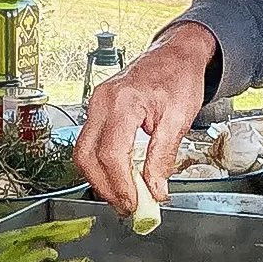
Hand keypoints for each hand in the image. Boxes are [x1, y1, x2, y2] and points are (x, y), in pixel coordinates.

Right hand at [74, 21, 216, 214]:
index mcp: (123, 101)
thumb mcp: (178, 119)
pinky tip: (120, 177)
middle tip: (127, 207)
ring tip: (125, 196)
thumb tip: (155, 191)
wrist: (175, 54)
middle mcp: (101, 102)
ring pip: (83, 152)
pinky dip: (102, 164)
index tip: (135, 204)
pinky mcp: (98, 110)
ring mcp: (96, 104)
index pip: (111, 153)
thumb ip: (162, 157)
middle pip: (86, 155)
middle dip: (104, 187)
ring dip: (100, 179)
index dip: (121, 185)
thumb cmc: (179, 77)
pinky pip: (90, 142)